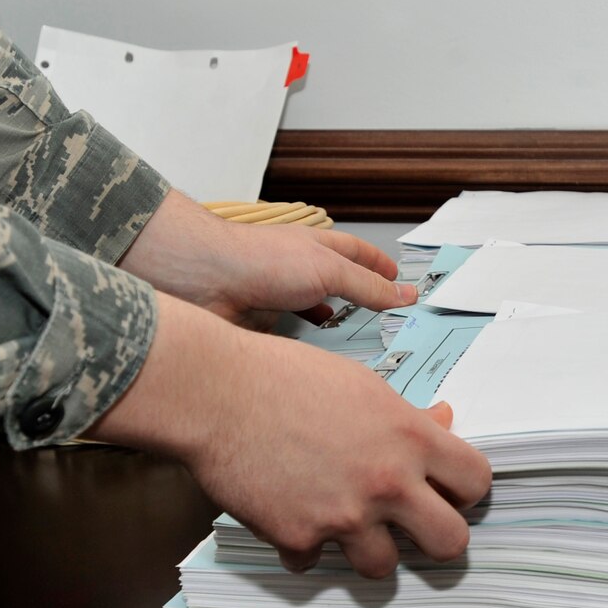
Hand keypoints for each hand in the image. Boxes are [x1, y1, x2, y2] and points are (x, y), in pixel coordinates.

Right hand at [87, 293, 491, 577]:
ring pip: (383, 568)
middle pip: (450, 543)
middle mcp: (386, 481)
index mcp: (409, 437)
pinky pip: (313, 562)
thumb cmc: (286, 375)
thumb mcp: (361, 384)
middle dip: (435, 537)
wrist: (217, 391)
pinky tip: (291, 515)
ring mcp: (343, 515)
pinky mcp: (299, 536)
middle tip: (413, 526)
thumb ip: (406, 414)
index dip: (465, 489)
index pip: (476, 481)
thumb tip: (443, 418)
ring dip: (367, 550)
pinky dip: (304, 546)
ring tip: (346, 524)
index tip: (447, 490)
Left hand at [118, 189, 416, 329]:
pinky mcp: (260, 323)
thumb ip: (366, 286)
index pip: (357, 253)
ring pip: (313, 315)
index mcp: (318, 248)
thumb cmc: (259, 260)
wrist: (204, 281)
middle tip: (384, 322)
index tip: (399, 281)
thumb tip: (403, 295)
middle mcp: (298, 270)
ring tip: (355, 348)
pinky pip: (290, 339)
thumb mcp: (328, 271)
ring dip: (331, 329)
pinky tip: (313, 359)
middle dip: (357, 301)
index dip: (378, 265)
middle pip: (336, 285)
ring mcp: (278, 297)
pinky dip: (305, 348)